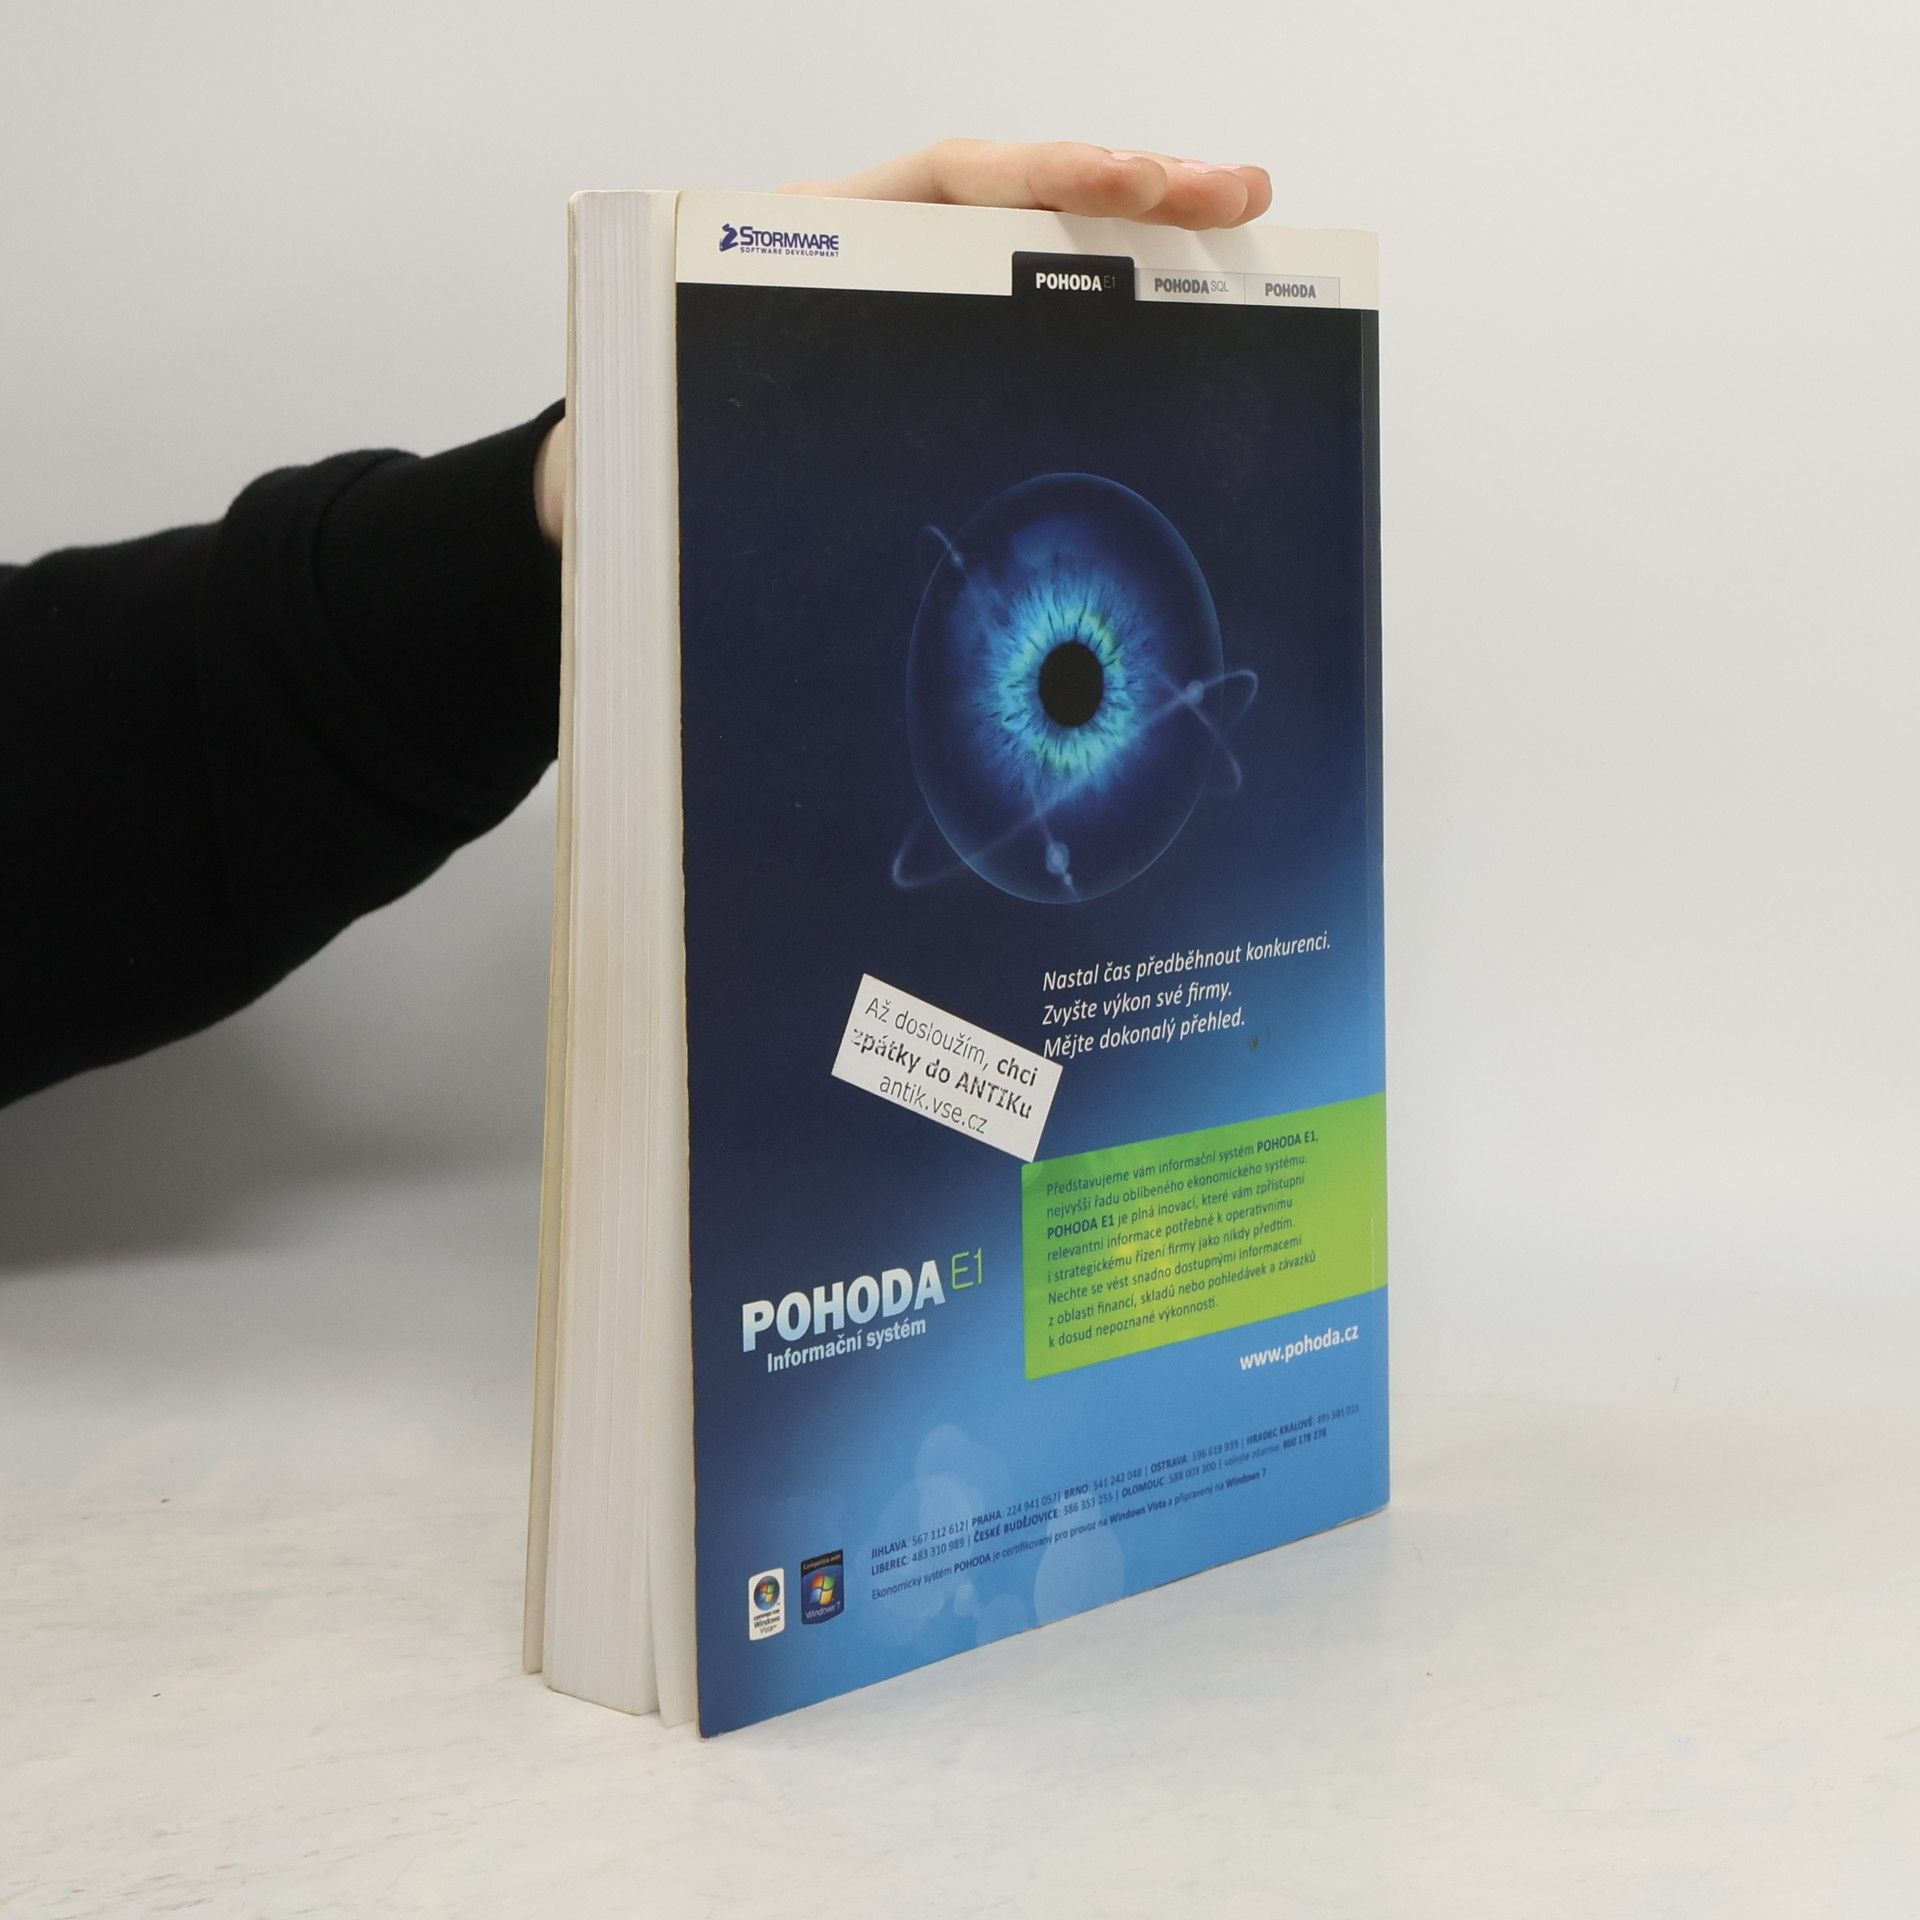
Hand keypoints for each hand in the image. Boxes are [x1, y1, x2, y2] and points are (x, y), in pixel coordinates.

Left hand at [534, 140, 1272, 542]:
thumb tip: (722, 465)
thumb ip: (696, 423)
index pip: (943, 182)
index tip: (1114, 183)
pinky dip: (1113, 309)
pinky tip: (1187, 306)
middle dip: (1129, 187)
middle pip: (1020, 201)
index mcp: (814, 250)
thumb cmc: (641, 442)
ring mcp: (922, 312)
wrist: (621, 481)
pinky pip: (1039, 326)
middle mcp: (881, 265)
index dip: (1034, 175)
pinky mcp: (947, 363)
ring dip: (1146, 237)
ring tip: (1239, 215)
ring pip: (1044, 258)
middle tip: (1225, 194)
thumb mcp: (658, 425)